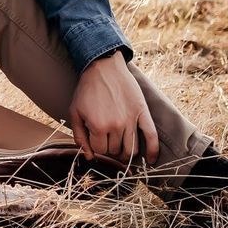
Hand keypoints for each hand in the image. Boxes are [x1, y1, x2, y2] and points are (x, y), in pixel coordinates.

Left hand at [68, 51, 158, 166]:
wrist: (103, 67)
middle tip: (107, 140)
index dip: (97, 148)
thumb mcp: (75, 112)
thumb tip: (89, 157)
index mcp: (98, 126)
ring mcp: (131, 120)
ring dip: (125, 152)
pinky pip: (151, 137)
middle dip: (110, 149)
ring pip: (131, 149)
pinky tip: (150, 160)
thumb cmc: (87, 89)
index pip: (101, 151)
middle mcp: (116, 125)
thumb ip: (79, 136)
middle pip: (116, 151)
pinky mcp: (143, 113)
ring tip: (121, 147)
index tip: (96, 141)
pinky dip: (152, 151)